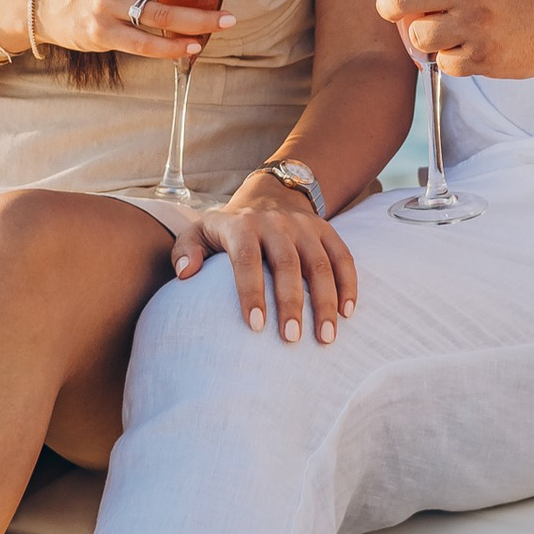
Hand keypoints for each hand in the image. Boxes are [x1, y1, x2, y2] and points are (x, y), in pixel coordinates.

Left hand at [180, 172, 358, 342]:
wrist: (269, 196)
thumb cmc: (229, 229)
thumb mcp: (200, 232)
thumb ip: (186, 250)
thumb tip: (185, 274)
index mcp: (242, 226)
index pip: (247, 259)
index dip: (251, 292)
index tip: (255, 326)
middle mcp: (276, 223)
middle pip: (287, 264)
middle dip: (291, 303)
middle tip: (291, 338)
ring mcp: (304, 227)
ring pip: (320, 264)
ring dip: (325, 301)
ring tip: (326, 337)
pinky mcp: (326, 231)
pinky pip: (343, 257)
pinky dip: (348, 285)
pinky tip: (347, 314)